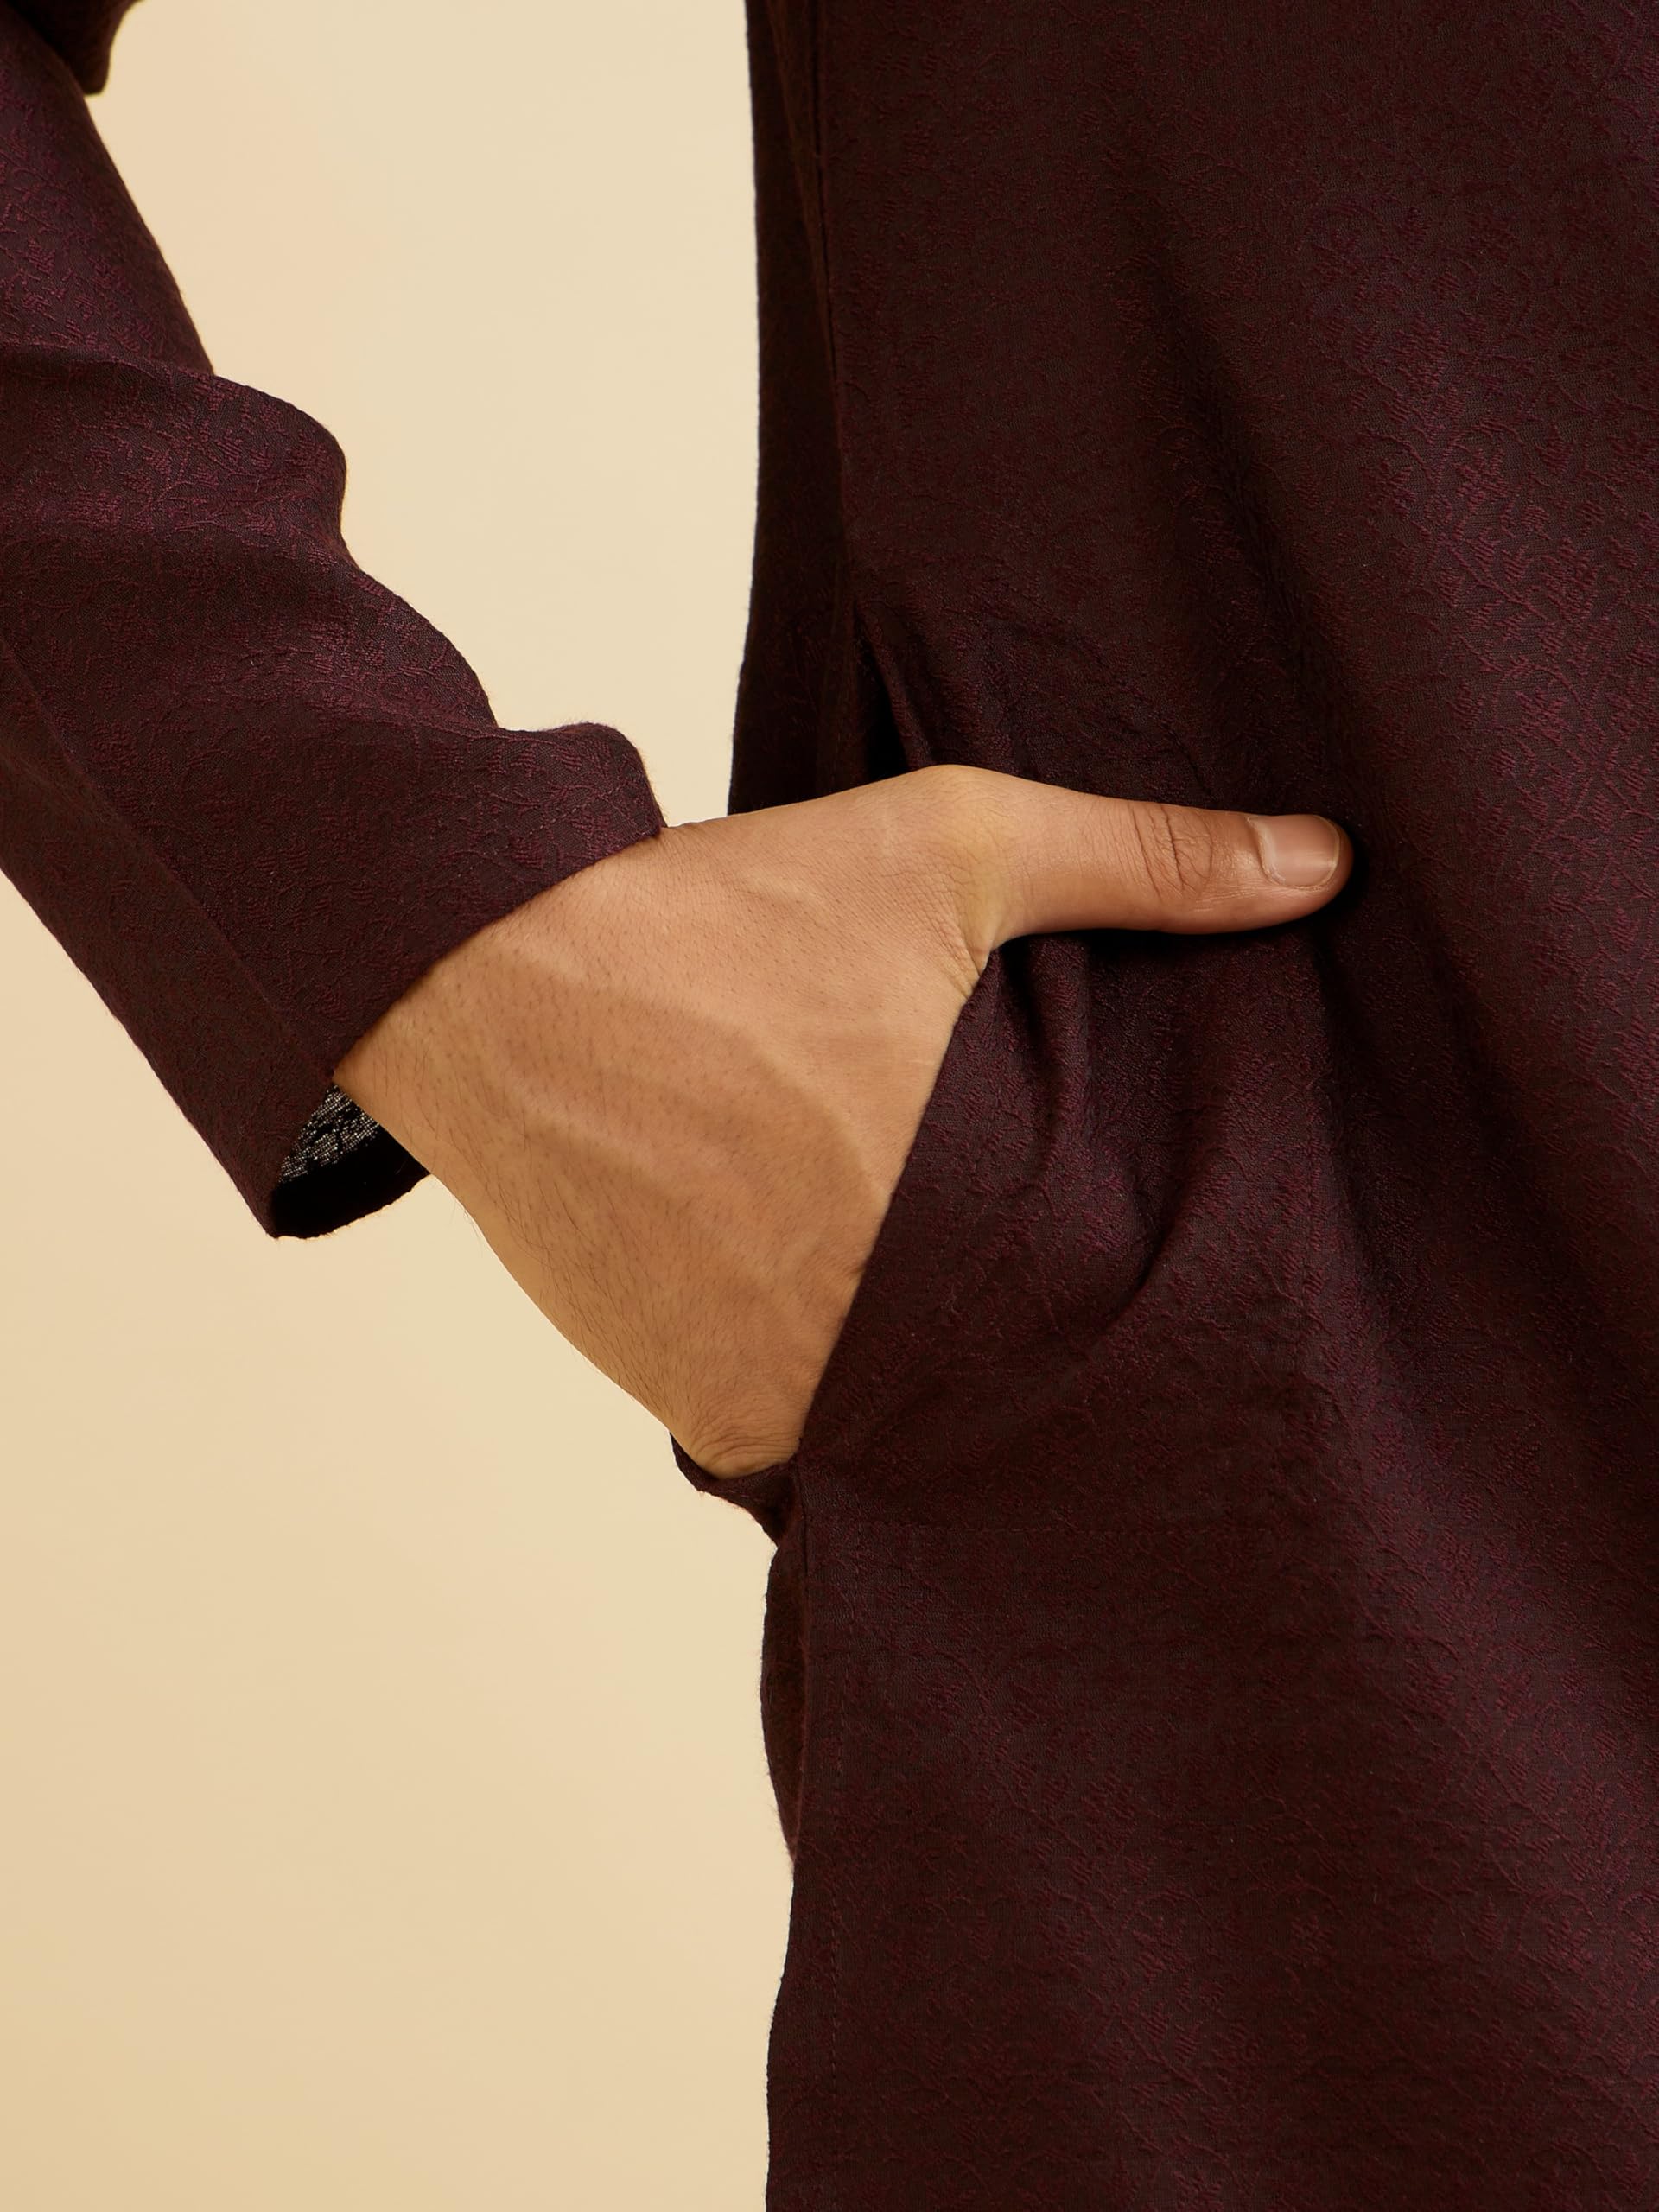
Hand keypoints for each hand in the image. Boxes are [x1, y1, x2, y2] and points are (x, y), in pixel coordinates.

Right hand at [335, 765, 1350, 1475]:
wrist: (491, 977)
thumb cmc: (724, 912)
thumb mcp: (950, 850)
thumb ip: (1143, 864)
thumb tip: (1325, 863)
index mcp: (970, 1220)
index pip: (1101, 1319)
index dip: (1112, 1297)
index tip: (1112, 1272)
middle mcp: (877, 1336)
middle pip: (998, 1381)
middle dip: (1012, 1337)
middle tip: (1013, 1283)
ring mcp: (774, 1386)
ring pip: (897, 1419)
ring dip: (906, 1370)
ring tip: (905, 1286)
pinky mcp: (690, 1404)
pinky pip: (790, 1431)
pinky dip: (805, 1380)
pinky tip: (799, 1294)